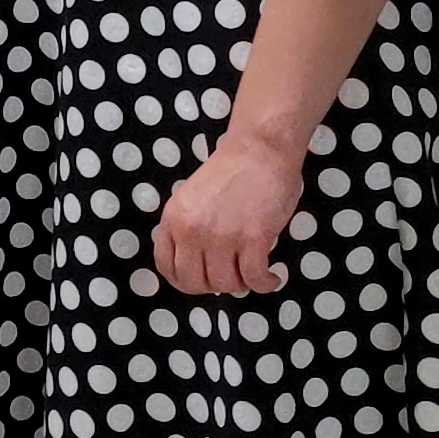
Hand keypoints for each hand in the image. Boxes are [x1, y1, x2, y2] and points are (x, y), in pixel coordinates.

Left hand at [154, 133, 304, 295]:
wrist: (258, 150)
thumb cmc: (231, 173)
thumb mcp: (192, 199)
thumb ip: (188, 228)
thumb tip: (196, 263)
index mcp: (173, 218)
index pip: (167, 266)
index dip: (185, 280)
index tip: (202, 280)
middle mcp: (192, 229)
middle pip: (194, 283)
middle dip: (214, 287)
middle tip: (231, 278)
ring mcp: (221, 235)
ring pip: (226, 285)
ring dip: (242, 285)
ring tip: (253, 272)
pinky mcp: (252, 238)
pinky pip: (255, 279)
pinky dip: (266, 284)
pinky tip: (272, 277)